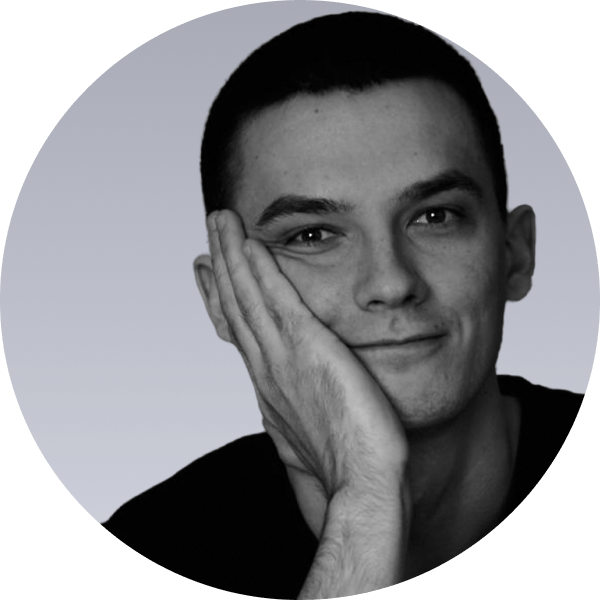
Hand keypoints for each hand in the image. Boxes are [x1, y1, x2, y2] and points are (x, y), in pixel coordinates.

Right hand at [206, 209, 407, 500]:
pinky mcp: (307, 348)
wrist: (361, 479)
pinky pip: (277, 300)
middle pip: (236, 304)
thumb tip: (295, 401)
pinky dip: (260, 271)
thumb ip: (299, 405)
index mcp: (270, 382)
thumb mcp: (309, 429)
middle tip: (212, 228)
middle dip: (221, 263)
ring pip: (248, 296)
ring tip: (222, 220)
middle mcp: (267, 366)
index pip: (238, 328)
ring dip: (232, 255)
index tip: (208, 269)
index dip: (221, 294)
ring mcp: (282, 356)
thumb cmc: (345, 461)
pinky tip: (251, 243)